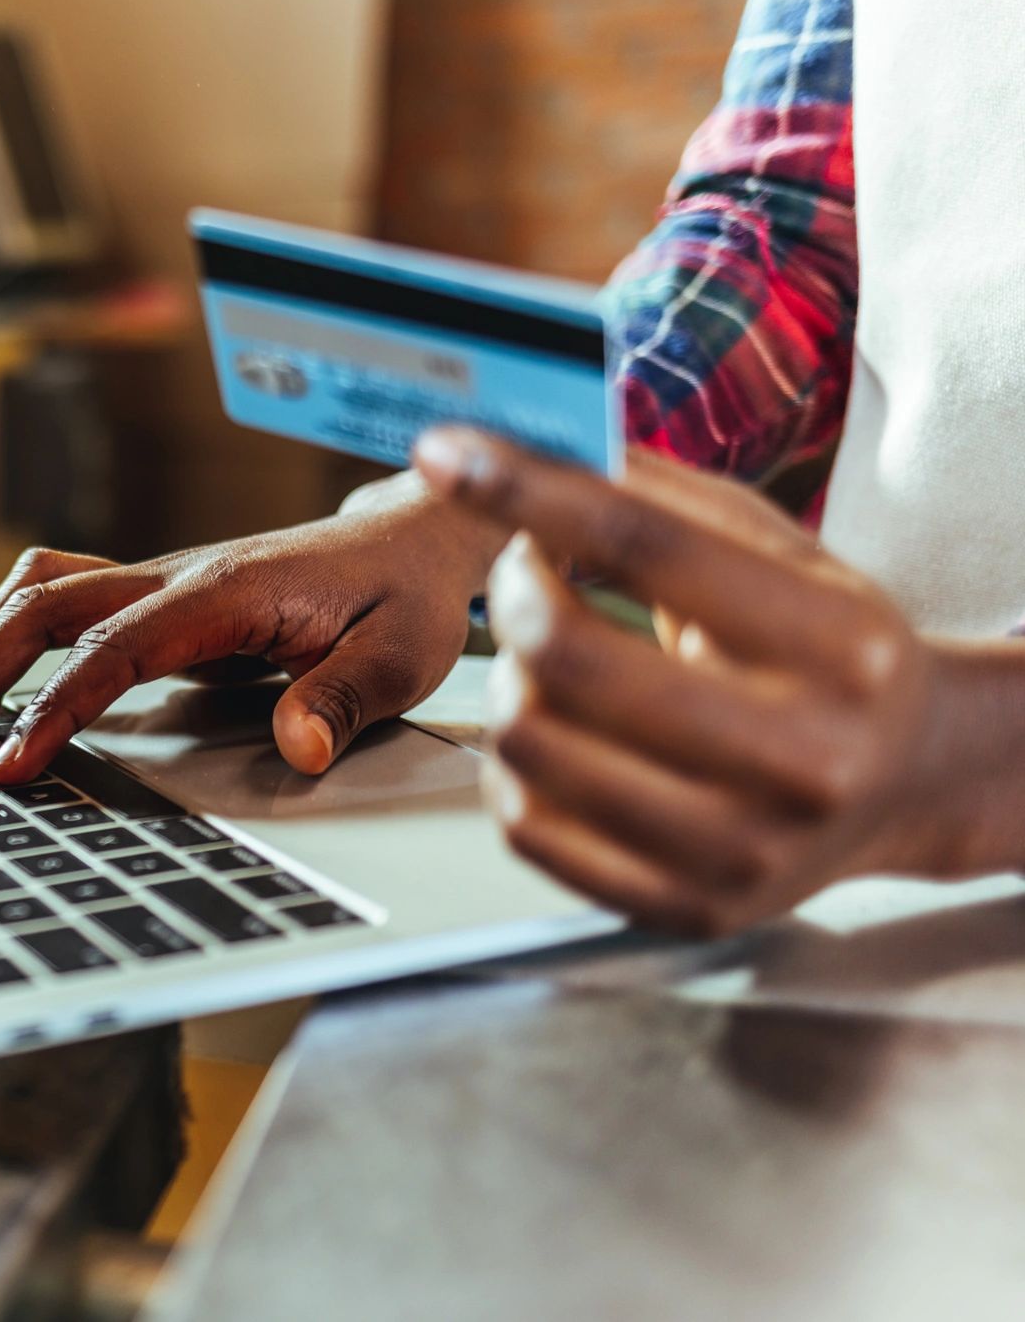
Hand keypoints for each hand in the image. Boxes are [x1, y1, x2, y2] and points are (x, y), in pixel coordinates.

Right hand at [0, 472, 510, 782]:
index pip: (113, 647)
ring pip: (42, 590)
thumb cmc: (404, 597)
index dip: (54, 706)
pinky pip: (65, 592)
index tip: (10, 763)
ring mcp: (161, 577)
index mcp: (225, 591)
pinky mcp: (159, 591)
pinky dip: (14, 626)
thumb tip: (298, 749)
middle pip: (46, 606)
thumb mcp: (402, 657)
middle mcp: (178, 573)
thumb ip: (344, 700)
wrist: (413, 538)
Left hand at [413, 428, 1024, 936]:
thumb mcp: (784, 556)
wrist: (903, 782)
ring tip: (547, 657)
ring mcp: (745, 851)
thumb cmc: (829, 653)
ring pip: (529, 740)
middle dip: (514, 591)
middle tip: (525, 570)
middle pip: (570, 654)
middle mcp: (806, 760)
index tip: (449, 453)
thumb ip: (667, 499)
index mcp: (842, 648)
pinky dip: (511, 764)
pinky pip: (524, 825)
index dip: (529, 490)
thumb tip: (537, 444)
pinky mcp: (684, 907)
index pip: (650, 547)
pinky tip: (554, 731)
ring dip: (507, 676)